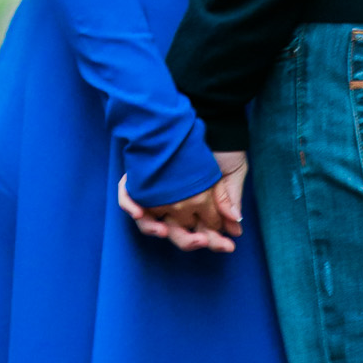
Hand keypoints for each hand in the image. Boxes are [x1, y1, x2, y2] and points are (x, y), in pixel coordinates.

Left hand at [117, 153, 246, 254]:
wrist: (209, 116)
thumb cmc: (223, 146)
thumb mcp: (233, 170)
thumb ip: (230, 196)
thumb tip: (235, 223)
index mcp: (199, 204)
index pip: (203, 231)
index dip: (215, 241)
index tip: (228, 246)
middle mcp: (176, 202)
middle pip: (176, 232)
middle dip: (190, 241)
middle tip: (202, 240)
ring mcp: (157, 192)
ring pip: (147, 222)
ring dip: (154, 230)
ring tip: (163, 231)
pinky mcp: (141, 177)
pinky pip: (127, 198)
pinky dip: (130, 205)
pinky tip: (139, 211)